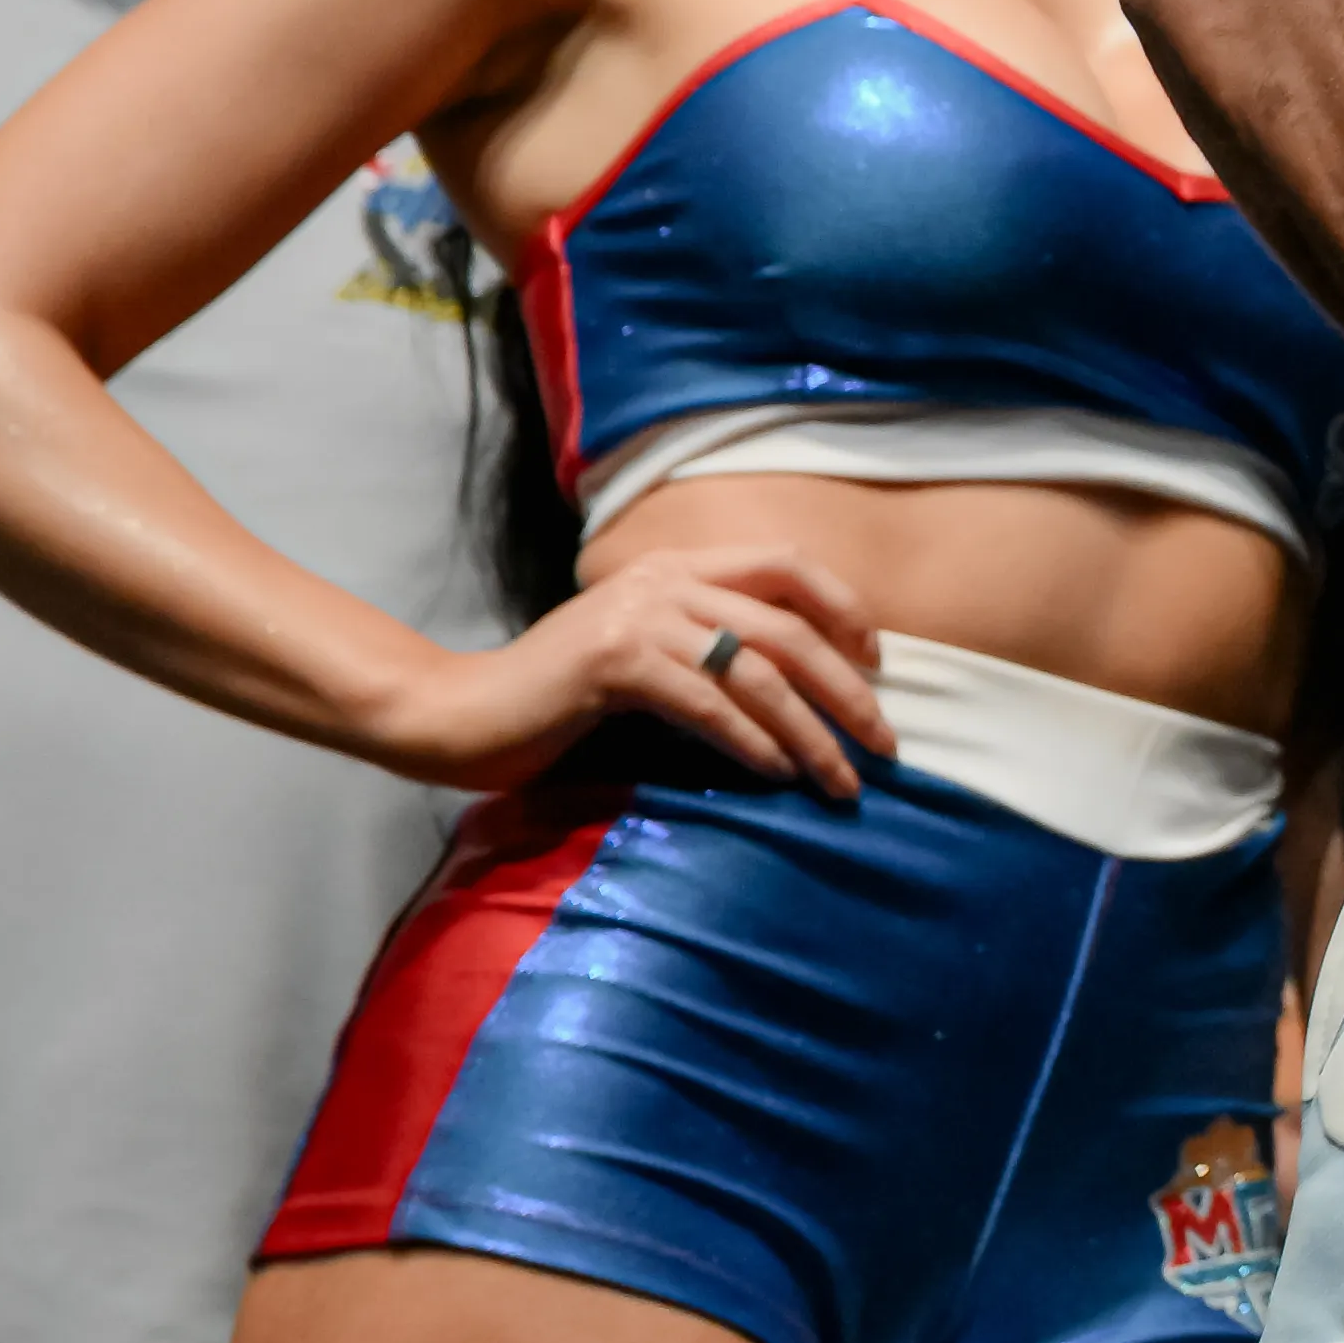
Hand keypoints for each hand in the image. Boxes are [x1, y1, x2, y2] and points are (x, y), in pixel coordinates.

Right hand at [379, 545, 889, 795]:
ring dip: (811, 732)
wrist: (458, 713)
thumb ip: (704, 648)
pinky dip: (751, 741)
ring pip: (757, 672)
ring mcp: (638, 616)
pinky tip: (777, 773)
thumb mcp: (642, 655)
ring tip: (842, 779)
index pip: (785, 563)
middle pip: (788, 627)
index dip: (842, 607)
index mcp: (675, 567)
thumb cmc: (554, 698)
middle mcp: (663, 580)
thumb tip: (796, 686)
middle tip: (886, 742)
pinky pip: (707, 702)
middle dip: (846, 689)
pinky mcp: (614, 662)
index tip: (876, 662)